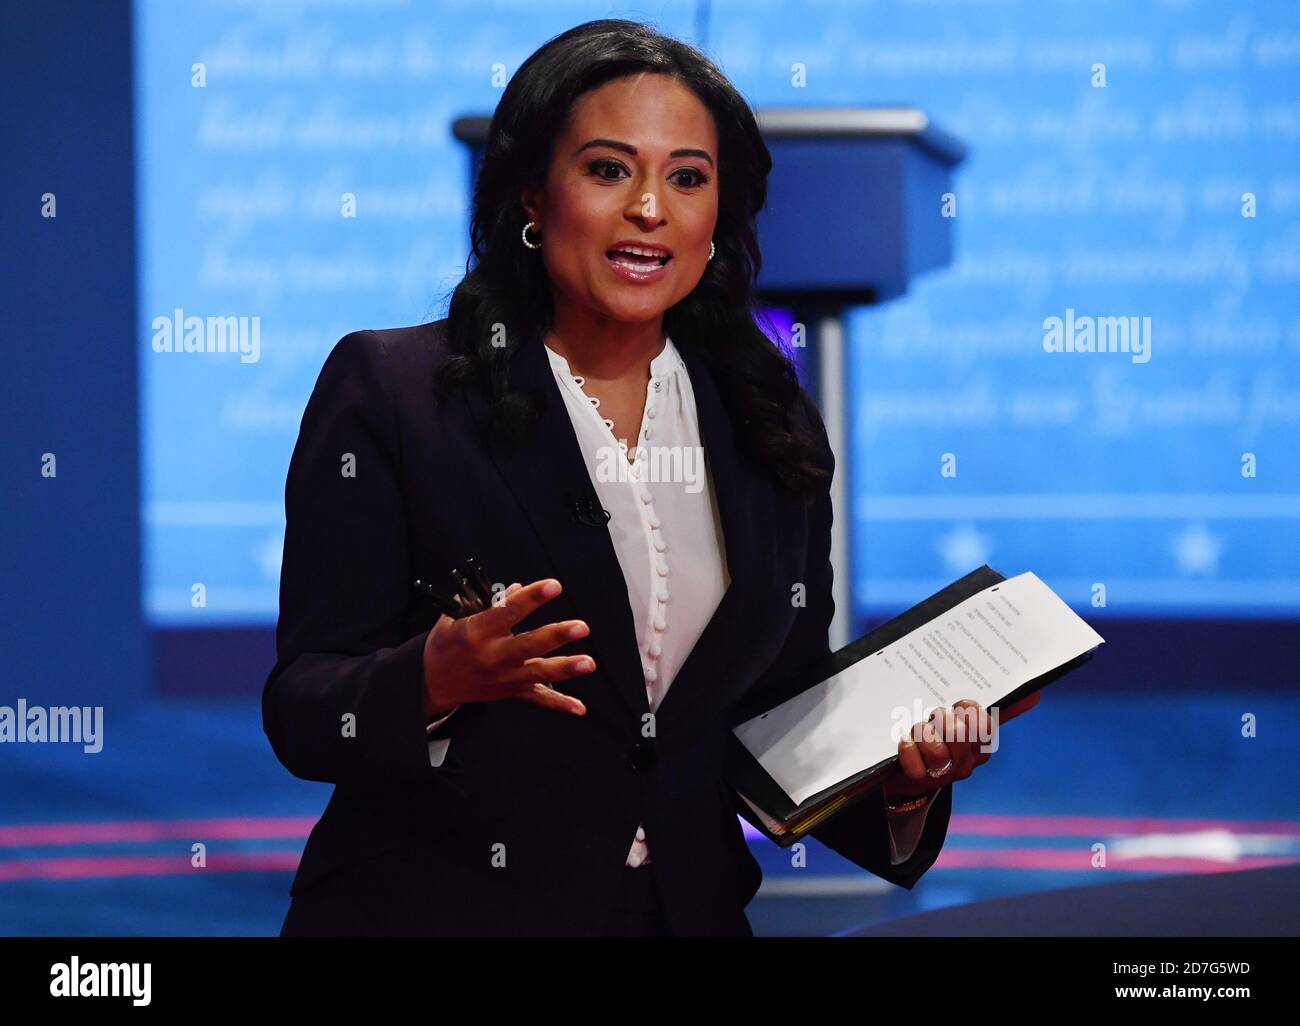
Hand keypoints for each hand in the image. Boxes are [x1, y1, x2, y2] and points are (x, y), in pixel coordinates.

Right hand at [422, 577, 595, 717]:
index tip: (554, 586)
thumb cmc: (446, 642)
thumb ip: (487, 602)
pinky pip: (537, 698)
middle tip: (581, 627)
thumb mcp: (455, 616)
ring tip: (588, 662)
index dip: (532, 598)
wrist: (431, 682)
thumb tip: (518, 588)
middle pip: (528, 645)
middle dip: (556, 636)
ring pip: (538, 673)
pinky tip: (580, 708)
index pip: (507, 612)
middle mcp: (491, 656)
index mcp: (475, 633)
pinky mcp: (509, 691)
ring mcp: (502, 677)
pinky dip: (559, 703)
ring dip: (565, 668)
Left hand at [882, 692, 1041, 802]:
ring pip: (938, 750)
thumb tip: (1033, 694)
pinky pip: (915, 765)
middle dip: (943, 718)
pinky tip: (905, 743)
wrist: (908, 775)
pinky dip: (908, 750)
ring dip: (924, 732)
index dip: (969, 711)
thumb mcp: (966, 724)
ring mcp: (943, 775)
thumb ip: (996, 711)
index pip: (984, 724)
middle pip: (960, 734)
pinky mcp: (918, 782)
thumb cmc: (941, 740)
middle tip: (934, 716)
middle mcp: (965, 764)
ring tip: (918, 730)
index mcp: (980, 747)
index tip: (958, 705)